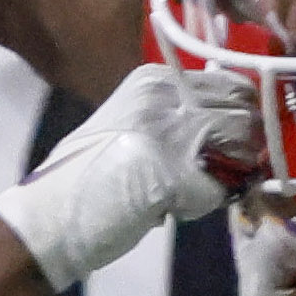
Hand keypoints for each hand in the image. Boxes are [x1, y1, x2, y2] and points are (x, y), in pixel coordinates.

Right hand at [0, 65, 257, 290]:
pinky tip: (174, 208)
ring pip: (243, 148)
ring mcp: (170, 132)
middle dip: (243, 147)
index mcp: (155, 80)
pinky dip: (207, 205)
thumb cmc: (88, 177)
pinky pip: (222, 190)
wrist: (49, 216)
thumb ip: (178, 119)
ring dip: (228, 176)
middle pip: (246, 113)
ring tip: (190, 191)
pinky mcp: (175, 173)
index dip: (243, 119)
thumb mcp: (132, 125)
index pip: (233, 85)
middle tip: (218, 175)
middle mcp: (166, 96)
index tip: (230, 147)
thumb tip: (237, 130)